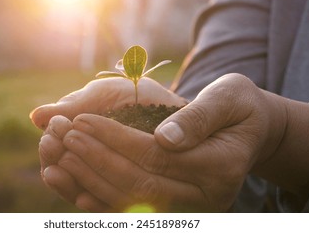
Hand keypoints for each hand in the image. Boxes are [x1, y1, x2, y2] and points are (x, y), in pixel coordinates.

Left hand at [56, 73, 308, 211]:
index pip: (154, 155)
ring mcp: (190, 208)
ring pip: (130, 202)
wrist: (250, 133)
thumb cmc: (239, 108)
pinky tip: (72, 187)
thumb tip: (165, 138)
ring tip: (57, 158)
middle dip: (94, 160)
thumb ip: (199, 117)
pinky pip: (132, 210)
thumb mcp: (228, 98)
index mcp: (220, 166)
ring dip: (89, 181)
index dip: (113, 138)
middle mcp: (206, 196)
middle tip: (62, 136)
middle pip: (138, 184)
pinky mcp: (175, 208)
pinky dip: (100, 199)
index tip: (80, 119)